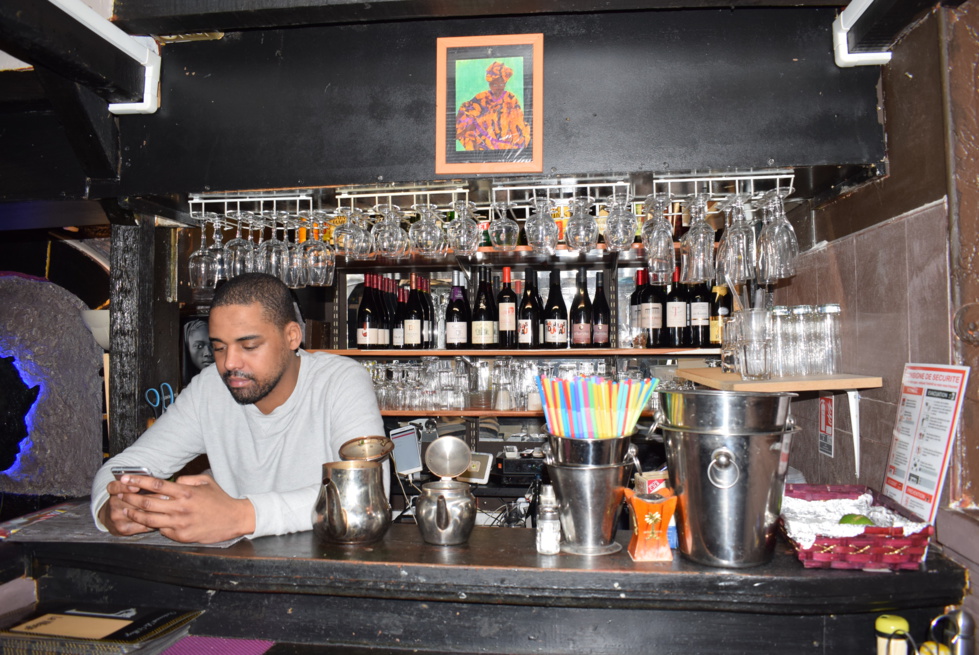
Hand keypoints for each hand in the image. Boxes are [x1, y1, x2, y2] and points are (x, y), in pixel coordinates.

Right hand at [99, 476, 167, 536]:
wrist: (110, 519)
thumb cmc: (124, 500)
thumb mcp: (125, 488)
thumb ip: (136, 483)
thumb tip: (154, 480)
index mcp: (113, 491)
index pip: (115, 487)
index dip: (125, 487)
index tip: (137, 487)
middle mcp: (113, 504)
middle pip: (131, 500)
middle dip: (150, 497)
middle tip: (166, 495)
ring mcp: (117, 517)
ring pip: (138, 513)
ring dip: (155, 509)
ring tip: (167, 506)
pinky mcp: (122, 528)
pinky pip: (140, 524)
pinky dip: (153, 521)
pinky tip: (162, 518)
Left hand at [107, 473, 255, 543]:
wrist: (234, 519)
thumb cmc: (220, 500)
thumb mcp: (206, 482)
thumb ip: (187, 480)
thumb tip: (172, 482)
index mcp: (186, 492)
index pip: (156, 485)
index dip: (138, 480)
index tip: (126, 478)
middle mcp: (181, 508)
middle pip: (148, 502)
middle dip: (130, 497)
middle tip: (119, 493)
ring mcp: (180, 523)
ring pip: (150, 518)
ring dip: (134, 513)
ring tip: (125, 509)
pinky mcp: (181, 536)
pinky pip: (162, 530)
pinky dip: (153, 525)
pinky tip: (145, 521)